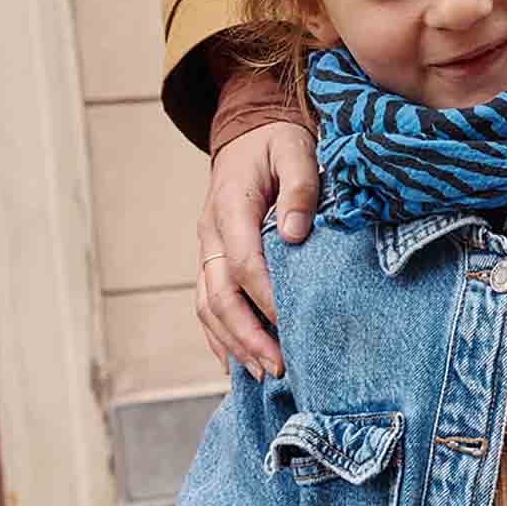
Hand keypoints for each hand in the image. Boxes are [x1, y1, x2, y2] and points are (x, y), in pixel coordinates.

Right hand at [195, 121, 318, 378]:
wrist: (249, 130)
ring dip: (234, 343)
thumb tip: (293, 235)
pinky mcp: (212, 259)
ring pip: (208, 306)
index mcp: (229, 206)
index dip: (266, 298)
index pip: (243, 263)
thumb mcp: (295, 149)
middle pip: (218, 295)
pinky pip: (207, 304)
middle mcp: (210, 232)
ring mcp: (207, 248)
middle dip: (247, 336)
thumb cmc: (277, 141)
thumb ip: (299, 188)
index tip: (293, 325)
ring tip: (266, 374)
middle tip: (280, 367)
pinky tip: (239, 364)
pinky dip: (221, 336)